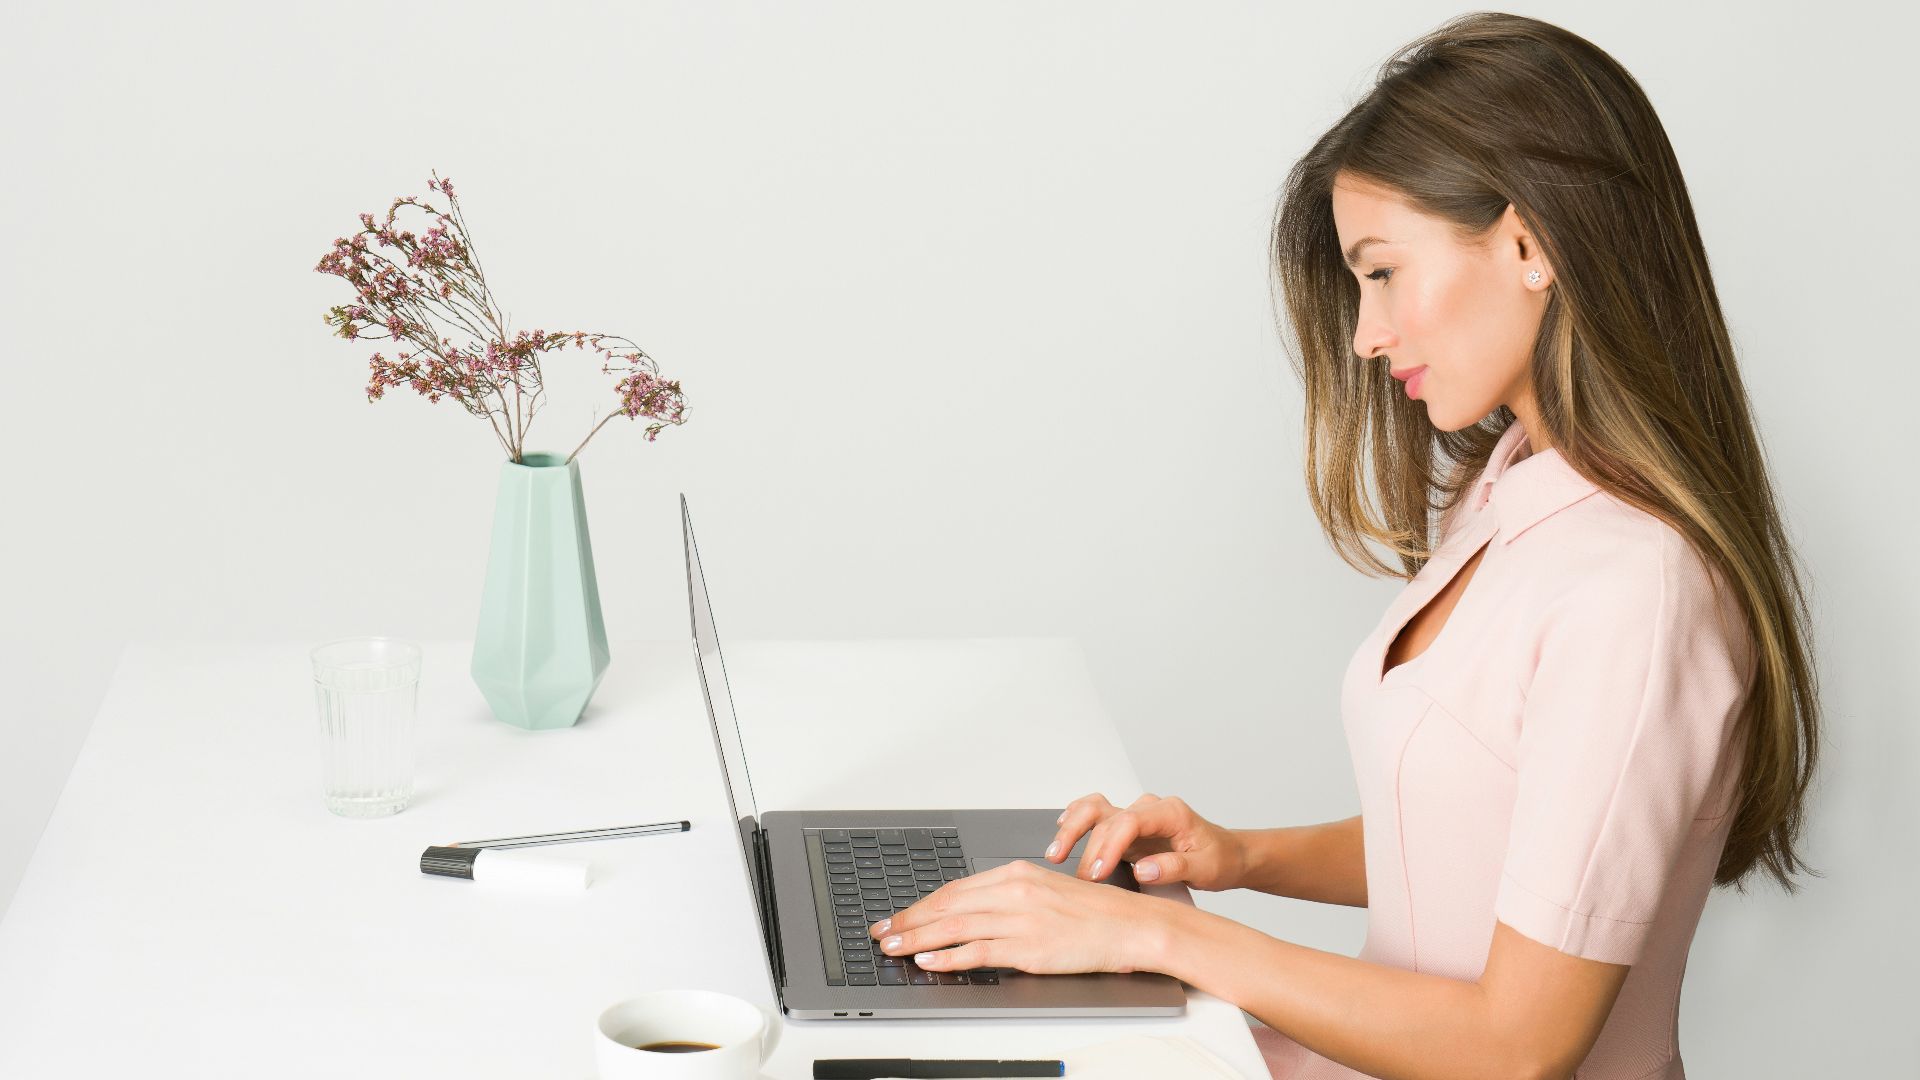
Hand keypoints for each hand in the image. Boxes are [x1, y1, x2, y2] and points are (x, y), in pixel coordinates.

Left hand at [867, 858, 1176, 973]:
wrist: (1131, 925)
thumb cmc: (1094, 912)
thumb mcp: (1047, 890)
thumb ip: (1010, 896)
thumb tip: (973, 911)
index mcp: (1017, 873)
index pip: (955, 889)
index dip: (921, 904)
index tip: (899, 915)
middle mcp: (1014, 892)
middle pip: (947, 906)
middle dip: (908, 920)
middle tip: (881, 932)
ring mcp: (1021, 920)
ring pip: (955, 928)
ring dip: (917, 939)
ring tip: (893, 948)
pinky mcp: (1029, 948)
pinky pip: (978, 952)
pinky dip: (949, 957)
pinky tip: (929, 961)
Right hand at [1047, 791, 1246, 890]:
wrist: (1228, 854)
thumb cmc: (1219, 859)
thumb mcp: (1206, 868)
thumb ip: (1174, 867)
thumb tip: (1142, 869)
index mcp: (1170, 813)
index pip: (1129, 821)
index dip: (1109, 846)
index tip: (1098, 873)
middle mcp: (1149, 809)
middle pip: (1106, 816)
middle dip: (1088, 847)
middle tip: (1080, 878)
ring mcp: (1136, 816)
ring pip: (1095, 809)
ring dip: (1072, 828)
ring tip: (1055, 853)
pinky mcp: (1127, 828)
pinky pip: (1095, 815)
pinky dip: (1076, 820)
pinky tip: (1061, 831)